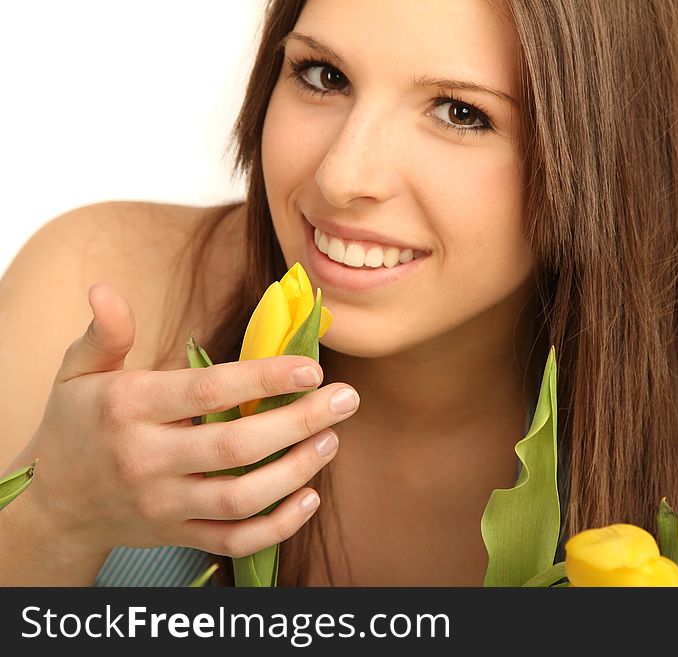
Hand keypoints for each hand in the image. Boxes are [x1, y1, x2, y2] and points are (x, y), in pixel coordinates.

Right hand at [20, 282, 358, 560]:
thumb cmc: (78, 426)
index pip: (206, 391)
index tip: (311, 367)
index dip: (264, 378)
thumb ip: (104, 335)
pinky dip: (277, 527)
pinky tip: (310, 497)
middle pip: (235, 447)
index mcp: (128, 408)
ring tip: (331, 439)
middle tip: (346, 399)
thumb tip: (106, 290)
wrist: (54, 503)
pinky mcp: (177, 536)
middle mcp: (145, 460)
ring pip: (241, 499)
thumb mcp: (78, 374)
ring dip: (296, 470)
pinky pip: (234, 541)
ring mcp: (163, 505)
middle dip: (299, 422)